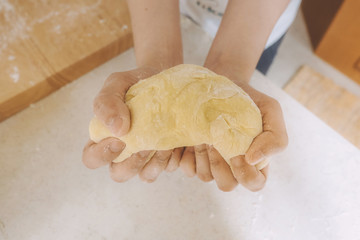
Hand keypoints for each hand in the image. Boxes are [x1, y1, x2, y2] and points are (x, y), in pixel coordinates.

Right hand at [82, 67, 182, 182]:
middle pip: (119, 174)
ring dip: (155, 162)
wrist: (167, 77)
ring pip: (145, 175)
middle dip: (133, 162)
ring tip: (165, 142)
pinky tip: (176, 142)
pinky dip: (172, 158)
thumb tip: (117, 129)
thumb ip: (107, 102)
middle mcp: (123, 152)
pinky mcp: (166, 156)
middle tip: (146, 144)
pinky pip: (167, 168)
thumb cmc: (137, 81)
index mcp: (104, 137)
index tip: (120, 140)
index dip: (102, 155)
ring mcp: (146, 157)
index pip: (91, 159)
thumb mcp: (117, 83)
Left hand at [180, 81, 287, 191]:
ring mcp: (209, 163)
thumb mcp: (271, 111)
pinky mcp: (191, 156)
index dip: (246, 174)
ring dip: (203, 155)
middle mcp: (231, 166)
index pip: (254, 183)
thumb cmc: (248, 99)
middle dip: (220, 165)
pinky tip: (191, 138)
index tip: (238, 153)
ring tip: (204, 132)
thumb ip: (275, 138)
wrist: (222, 82)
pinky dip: (186, 154)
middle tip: (215, 141)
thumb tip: (253, 159)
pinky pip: (186, 167)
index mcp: (254, 161)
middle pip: (226, 185)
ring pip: (205, 176)